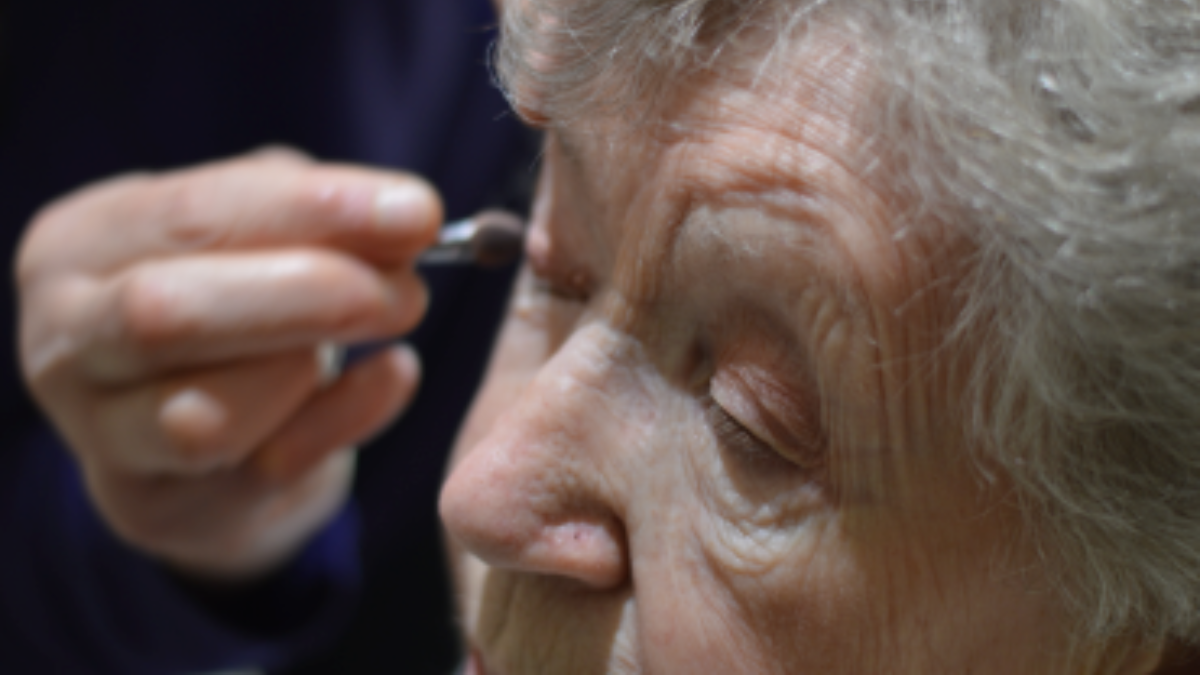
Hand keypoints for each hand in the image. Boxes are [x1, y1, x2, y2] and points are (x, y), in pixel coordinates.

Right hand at [17, 148, 439, 580]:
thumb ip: (318, 213)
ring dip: (312, 368)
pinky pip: (267, 469)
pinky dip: (348, 418)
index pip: (190, 215)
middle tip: (409, 290)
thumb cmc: (231, 296)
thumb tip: (405, 217)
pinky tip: (392, 377)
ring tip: (383, 328)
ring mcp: (103, 439)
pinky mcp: (160, 508)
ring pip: (204, 417)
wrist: (197, 426)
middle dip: (310, 295)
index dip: (310, 211)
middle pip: (167, 316)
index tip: (414, 212)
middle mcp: (67, 344)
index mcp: (79, 247)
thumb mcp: (257, 233)